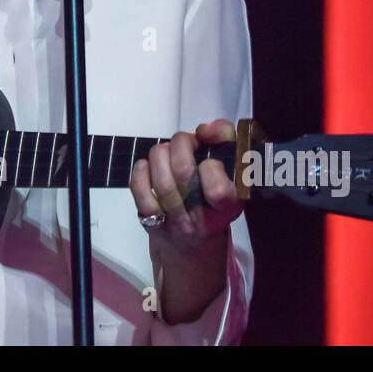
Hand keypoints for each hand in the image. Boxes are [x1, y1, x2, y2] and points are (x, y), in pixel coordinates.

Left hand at [129, 118, 242, 252]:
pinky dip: (141, 170)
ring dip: (161, 153)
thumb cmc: (214, 199)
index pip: (217, 188)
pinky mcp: (151, 222)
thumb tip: (205, 129)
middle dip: (181, 144)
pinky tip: (148, 166)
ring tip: (168, 151)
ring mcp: (174, 222)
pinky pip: (140, 191)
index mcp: (227, 207)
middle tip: (186, 143)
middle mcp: (201, 219)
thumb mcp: (233, 170)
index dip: (211, 165)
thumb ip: (225, 139)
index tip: (210, 161)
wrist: (193, 243)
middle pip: (183, 173)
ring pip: (161, 179)